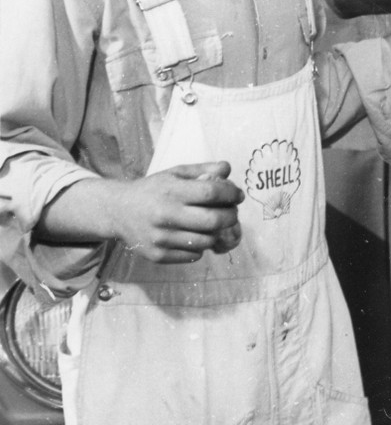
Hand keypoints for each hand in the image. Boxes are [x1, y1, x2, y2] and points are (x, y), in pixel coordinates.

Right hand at [110, 162, 243, 263]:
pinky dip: (200, 246)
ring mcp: (161, 238)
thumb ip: (203, 170)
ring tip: (213, 224)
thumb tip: (227, 169)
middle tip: (233, 212)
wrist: (118, 211)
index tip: (238, 195)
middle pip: (213, 221)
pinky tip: (195, 235)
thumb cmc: (152, 190)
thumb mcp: (175, 173)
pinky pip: (193, 255)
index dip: (230, 194)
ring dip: (216, 233)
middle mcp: (166, 215)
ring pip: (206, 241)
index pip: (211, 193)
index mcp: (171, 191)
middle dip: (231, 216)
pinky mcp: (158, 256)